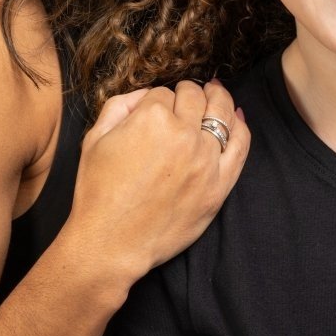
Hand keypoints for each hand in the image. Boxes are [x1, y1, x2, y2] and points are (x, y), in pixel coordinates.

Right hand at [62, 80, 248, 293]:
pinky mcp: (219, 185)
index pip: (163, 93)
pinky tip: (238, 116)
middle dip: (188, 92)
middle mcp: (183, 134)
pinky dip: (241, 126)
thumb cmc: (98, 192)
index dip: (157, 99)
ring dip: (218, 99)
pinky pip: (240, 146)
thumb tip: (146, 94)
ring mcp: (205, 160)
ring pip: (222, 114)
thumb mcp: (94, 139)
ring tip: (215, 92)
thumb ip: (121, 105)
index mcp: (152, 118)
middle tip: (186, 94)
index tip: (155, 109)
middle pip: (195, 97)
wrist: (110, 243)